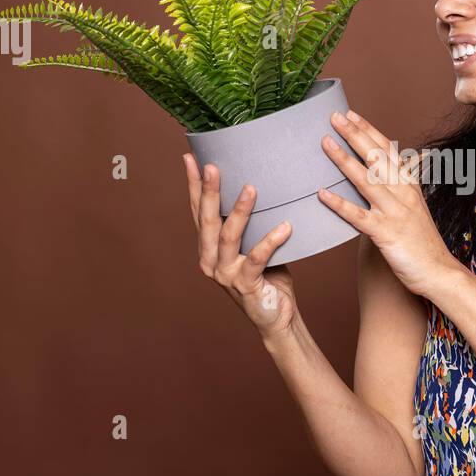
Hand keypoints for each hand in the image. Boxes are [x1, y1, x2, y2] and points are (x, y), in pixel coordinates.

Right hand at [184, 153, 297, 338]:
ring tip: (251, 188)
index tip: (190, 158)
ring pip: (229, 237)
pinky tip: (285, 227)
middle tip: (213, 166)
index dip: (193, 185)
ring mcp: (225, 274)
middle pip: (207, 220)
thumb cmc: (267, 277)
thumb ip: (251, 225)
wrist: (276, 317)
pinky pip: (257, 259)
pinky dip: (271, 242)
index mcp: (208, 248)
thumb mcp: (254, 245)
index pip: (198, 211)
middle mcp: (210, 260)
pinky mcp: (245, 285)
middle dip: (209, 191)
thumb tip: (260, 185)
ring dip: (240, 211)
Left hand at [317, 109, 460, 297]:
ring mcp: (395, 212)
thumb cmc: (424, 242)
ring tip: (325, 143)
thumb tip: (393, 168)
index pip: (387, 150)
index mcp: (410, 185)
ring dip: (344, 160)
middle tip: (334, 116)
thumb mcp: (416, 207)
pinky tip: (322, 194)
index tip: (351, 114)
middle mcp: (403, 193)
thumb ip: (403, 186)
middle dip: (354, 135)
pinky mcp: (386, 234)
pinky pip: (358, 216)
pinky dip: (340, 204)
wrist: (439, 272)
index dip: (368, 131)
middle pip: (376, 158)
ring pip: (366, 180)